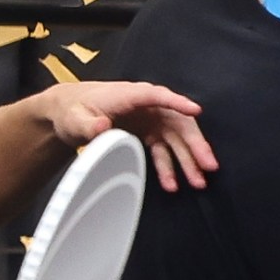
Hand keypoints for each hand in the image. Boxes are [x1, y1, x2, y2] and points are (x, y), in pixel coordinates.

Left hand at [34, 81, 214, 191]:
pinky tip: (173, 184)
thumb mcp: (76, 118)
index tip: (195, 111)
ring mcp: (151, 121)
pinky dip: (169, 168)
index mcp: (132, 96)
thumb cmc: (75, 110)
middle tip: (209, 164)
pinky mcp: (149, 134)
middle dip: (196, 145)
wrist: (70, 113)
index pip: (159, 96)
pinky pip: (164, 151)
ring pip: (177, 141)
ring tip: (199, 182)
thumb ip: (89, 124)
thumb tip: (102, 126)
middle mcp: (148, 107)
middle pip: (178, 123)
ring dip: (188, 161)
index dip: (178, 103)